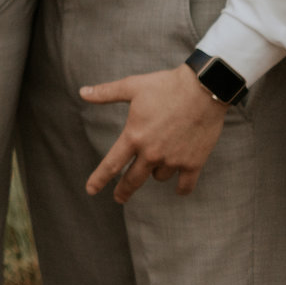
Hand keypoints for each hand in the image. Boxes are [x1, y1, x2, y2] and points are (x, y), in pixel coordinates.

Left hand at [81, 65, 231, 200]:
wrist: (203, 90)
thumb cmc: (165, 86)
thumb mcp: (132, 87)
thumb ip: (106, 93)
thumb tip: (82, 92)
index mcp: (134, 136)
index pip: (111, 164)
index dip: (99, 179)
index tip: (90, 191)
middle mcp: (151, 153)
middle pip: (133, 180)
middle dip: (124, 191)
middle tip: (119, 198)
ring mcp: (173, 160)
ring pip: (159, 177)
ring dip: (155, 172)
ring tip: (159, 160)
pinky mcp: (194, 163)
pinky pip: (185, 185)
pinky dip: (181, 188)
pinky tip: (179, 189)